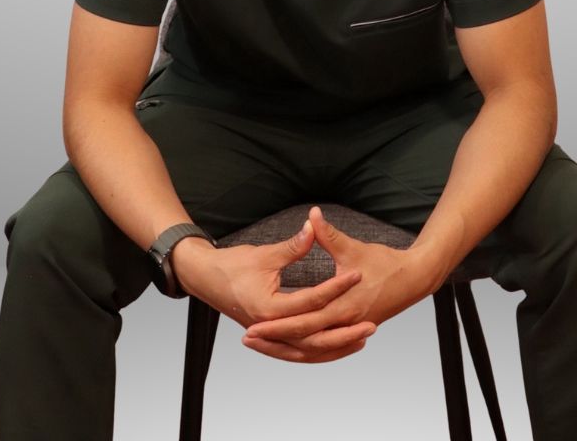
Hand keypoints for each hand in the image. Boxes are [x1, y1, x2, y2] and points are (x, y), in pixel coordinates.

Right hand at [172, 219, 372, 362]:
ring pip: (307, 351)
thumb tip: (314, 225)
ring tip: (361, 340)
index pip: (310, 301)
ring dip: (334, 347)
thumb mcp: (265, 254)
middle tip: (372, 326)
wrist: (204, 278)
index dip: (335, 287)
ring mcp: (269, 335)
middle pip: (314, 338)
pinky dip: (318, 350)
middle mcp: (270, 327)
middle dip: (344, 333)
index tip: (357, 275)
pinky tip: (335, 345)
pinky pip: (298, 350)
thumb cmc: (232, 265)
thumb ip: (293, 246)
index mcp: (268, 308)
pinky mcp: (270, 336)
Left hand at [242, 205, 433, 362]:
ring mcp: (349, 330)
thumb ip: (328, 234)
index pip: (303, 322)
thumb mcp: (352, 248)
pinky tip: (290, 345)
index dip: (276, 326)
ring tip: (261, 344)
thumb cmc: (385, 262)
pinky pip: (324, 346)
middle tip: (248, 338)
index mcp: (344, 306)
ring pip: (313, 349)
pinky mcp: (351, 331)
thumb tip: (312, 215)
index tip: (253, 325)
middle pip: (303, 341)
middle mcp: (345, 323)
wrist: (414, 278)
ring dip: (287, 347)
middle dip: (274, 341)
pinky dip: (306, 348)